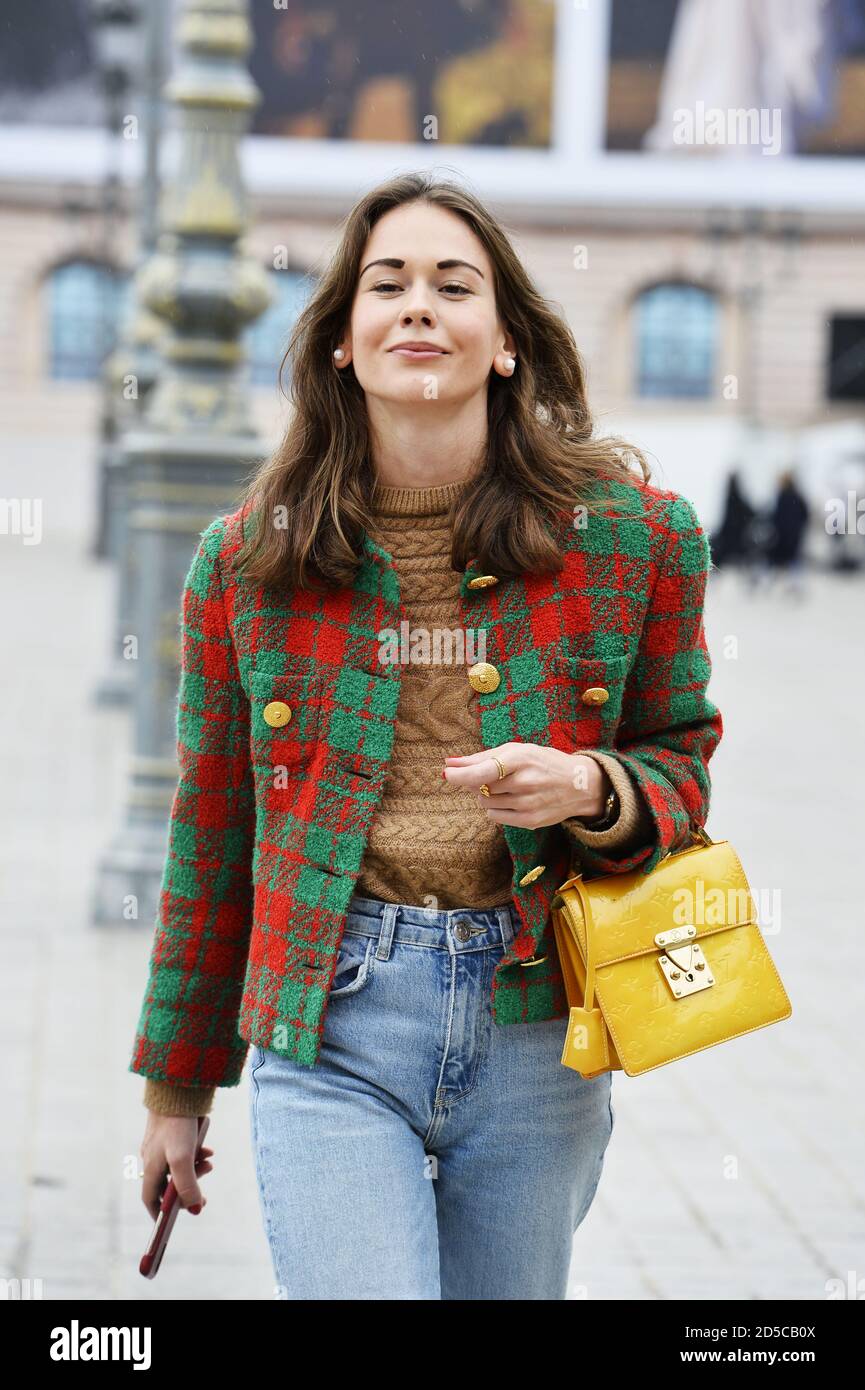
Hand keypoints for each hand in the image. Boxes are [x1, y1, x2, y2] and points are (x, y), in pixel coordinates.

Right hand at [140, 1112, 213, 1220]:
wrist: (177, 1089)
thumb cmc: (177, 1125)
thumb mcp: (183, 1159)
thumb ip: (188, 1186)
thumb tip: (196, 1210)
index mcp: (151, 1168)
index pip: (151, 1199)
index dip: (160, 1213)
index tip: (171, 1223)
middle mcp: (152, 1158)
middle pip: (167, 1185)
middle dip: (187, 1191)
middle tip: (204, 1197)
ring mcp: (161, 1145)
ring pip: (178, 1167)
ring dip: (195, 1170)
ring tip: (210, 1162)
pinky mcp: (171, 1133)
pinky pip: (184, 1150)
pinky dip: (196, 1154)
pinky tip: (208, 1149)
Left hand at [443, 744, 611, 830]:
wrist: (579, 785)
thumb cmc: (542, 762)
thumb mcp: (516, 751)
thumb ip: (481, 757)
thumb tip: (449, 763)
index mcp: (521, 759)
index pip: (485, 770)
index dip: (462, 774)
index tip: (447, 773)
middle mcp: (524, 782)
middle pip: (481, 787)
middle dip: (477, 781)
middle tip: (493, 775)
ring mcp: (527, 804)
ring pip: (485, 803)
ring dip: (488, 795)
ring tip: (509, 787)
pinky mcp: (529, 821)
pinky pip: (495, 816)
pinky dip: (496, 808)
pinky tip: (512, 799)